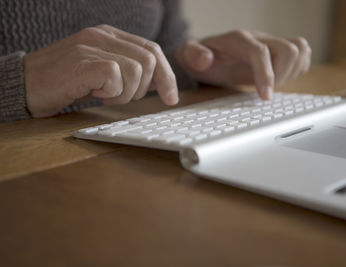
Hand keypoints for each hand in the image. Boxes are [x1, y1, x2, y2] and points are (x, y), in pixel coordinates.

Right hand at [24, 25, 178, 117]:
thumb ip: (128, 70)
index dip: (167, 76)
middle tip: (122, 97)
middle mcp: (102, 36)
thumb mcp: (102, 72)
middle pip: (150, 60)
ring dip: (126, 93)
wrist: (25, 84)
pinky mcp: (82, 62)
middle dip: (146, 87)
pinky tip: (97, 94)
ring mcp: (91, 46)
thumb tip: (159, 83)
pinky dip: (112, 93)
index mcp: (110, 35)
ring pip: (136, 70)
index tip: (172, 97)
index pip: (152, 50)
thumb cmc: (66, 81)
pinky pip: (116, 77)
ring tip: (105, 96)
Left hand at [176, 29, 311, 99]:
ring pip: (300, 49)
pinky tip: (280, 79)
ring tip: (273, 85)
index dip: (266, 75)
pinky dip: (298, 69)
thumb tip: (206, 60)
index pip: (260, 52)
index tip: (265, 97)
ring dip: (292, 72)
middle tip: (266, 92)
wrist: (206, 53)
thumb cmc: (198, 57)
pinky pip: (302, 54)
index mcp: (237, 39)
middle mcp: (258, 38)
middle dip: (282, 76)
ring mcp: (270, 43)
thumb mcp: (187, 55)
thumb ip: (192, 55)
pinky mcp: (277, 51)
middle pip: (289, 49)